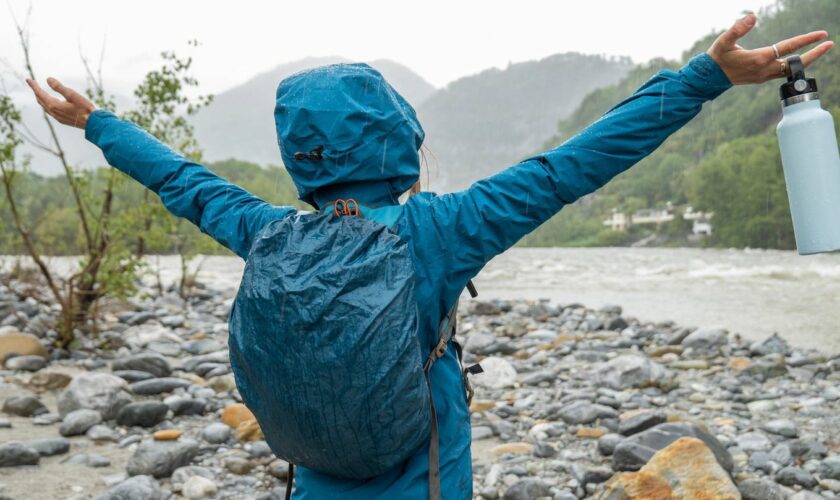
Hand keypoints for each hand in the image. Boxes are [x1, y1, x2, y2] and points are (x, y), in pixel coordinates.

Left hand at [25, 77, 95, 128]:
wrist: (92, 123)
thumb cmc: (84, 108)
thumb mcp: (72, 95)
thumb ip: (59, 87)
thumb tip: (48, 79)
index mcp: (54, 105)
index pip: (40, 93)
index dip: (34, 86)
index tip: (28, 79)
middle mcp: (53, 112)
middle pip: (40, 100)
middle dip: (36, 91)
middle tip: (33, 83)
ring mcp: (57, 117)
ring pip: (44, 106)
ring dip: (40, 98)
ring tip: (39, 91)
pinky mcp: (62, 120)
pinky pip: (49, 111)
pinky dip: (46, 104)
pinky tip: (49, 103)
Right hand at [707, 13, 833, 84]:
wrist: (709, 78)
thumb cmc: (717, 57)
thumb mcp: (724, 41)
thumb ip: (738, 29)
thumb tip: (752, 16)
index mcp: (759, 58)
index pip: (788, 48)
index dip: (806, 40)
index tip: (821, 34)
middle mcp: (764, 69)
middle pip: (795, 63)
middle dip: (814, 54)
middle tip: (829, 44)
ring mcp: (764, 76)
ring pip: (790, 70)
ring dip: (806, 61)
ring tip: (819, 51)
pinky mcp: (761, 78)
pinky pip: (782, 73)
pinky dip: (793, 66)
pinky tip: (798, 61)